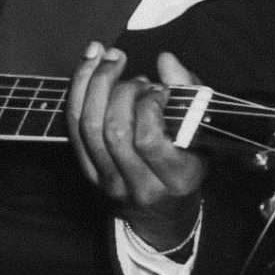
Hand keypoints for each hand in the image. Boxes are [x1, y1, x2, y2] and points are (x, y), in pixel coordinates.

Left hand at [67, 43, 205, 250]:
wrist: (162, 214)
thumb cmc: (186, 164)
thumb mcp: (201, 133)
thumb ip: (189, 93)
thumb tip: (165, 60)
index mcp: (175, 179)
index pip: (148, 140)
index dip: (148, 106)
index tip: (159, 90)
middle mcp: (138, 185)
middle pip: (114, 131)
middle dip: (122, 90)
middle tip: (137, 76)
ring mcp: (108, 181)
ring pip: (89, 126)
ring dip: (96, 82)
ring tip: (111, 60)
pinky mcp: (88, 172)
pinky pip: (73, 127)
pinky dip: (78, 90)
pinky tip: (89, 65)